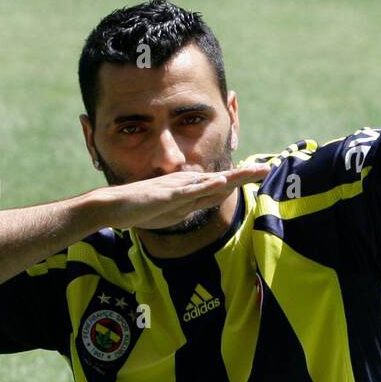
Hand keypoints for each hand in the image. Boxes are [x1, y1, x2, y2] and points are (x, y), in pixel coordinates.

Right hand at [97, 164, 270, 229]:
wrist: (113, 206)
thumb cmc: (139, 209)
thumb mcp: (170, 212)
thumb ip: (188, 206)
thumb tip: (203, 203)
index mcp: (188, 191)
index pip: (219, 186)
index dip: (239, 180)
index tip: (257, 175)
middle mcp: (186, 186)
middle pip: (221, 181)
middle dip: (244, 175)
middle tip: (267, 169)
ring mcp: (178, 189)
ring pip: (211, 183)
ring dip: (233, 178)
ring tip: (253, 172)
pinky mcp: (167, 196)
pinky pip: (191, 192)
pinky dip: (207, 188)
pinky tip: (221, 183)